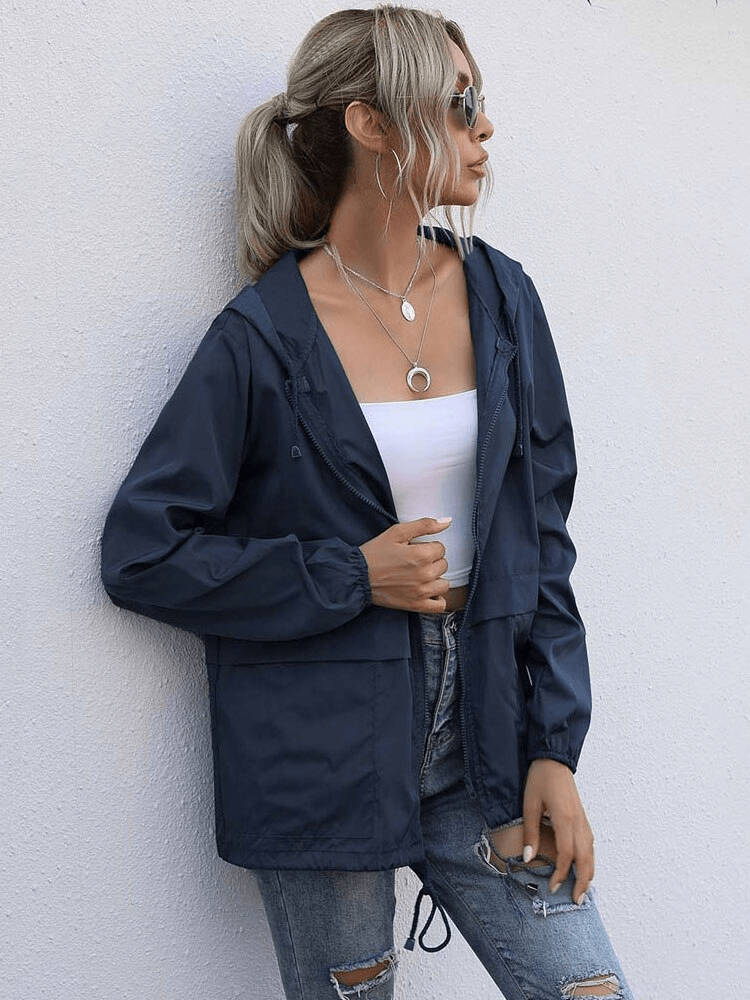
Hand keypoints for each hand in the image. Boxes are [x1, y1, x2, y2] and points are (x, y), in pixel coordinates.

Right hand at [360, 517, 450, 612]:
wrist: (357, 576)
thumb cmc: (376, 552)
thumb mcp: (397, 532)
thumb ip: (424, 525)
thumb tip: (447, 521)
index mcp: (421, 555)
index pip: (441, 548)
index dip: (428, 547)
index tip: (414, 550)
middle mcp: (425, 574)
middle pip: (443, 565)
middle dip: (431, 561)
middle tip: (413, 562)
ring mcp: (422, 592)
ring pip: (444, 584)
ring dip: (435, 579)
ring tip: (419, 576)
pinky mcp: (416, 605)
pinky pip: (440, 605)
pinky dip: (437, 599)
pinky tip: (427, 592)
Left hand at [522, 758, 593, 904]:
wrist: (553, 760)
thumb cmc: (540, 780)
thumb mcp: (530, 805)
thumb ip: (531, 832)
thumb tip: (529, 858)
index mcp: (565, 819)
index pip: (567, 855)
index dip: (561, 874)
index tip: (552, 887)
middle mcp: (578, 822)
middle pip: (586, 859)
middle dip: (582, 882)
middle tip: (576, 901)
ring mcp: (583, 820)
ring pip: (591, 853)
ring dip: (588, 874)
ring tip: (582, 891)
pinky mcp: (583, 819)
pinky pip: (590, 845)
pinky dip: (589, 861)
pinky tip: (584, 869)